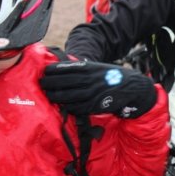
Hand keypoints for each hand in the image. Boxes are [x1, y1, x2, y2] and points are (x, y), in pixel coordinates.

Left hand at [40, 60, 157, 118]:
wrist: (132, 87)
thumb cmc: (112, 77)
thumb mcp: (98, 68)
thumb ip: (83, 69)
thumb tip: (64, 69)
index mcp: (88, 68)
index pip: (64, 68)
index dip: (52, 71)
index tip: (44, 72)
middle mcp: (88, 79)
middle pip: (62, 82)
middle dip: (49, 83)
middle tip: (42, 84)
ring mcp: (91, 93)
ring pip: (67, 96)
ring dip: (55, 96)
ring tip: (48, 95)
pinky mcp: (95, 105)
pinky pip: (76, 107)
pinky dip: (68, 106)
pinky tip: (63, 105)